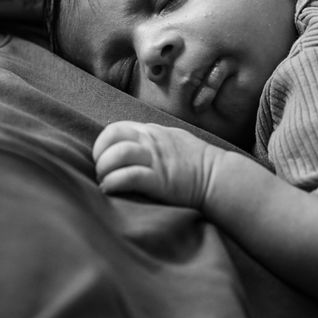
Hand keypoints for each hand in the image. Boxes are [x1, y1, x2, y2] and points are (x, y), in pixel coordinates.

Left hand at [92, 121, 221, 207]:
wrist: (218, 177)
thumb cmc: (195, 162)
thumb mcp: (171, 140)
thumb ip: (150, 140)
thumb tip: (128, 146)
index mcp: (151, 132)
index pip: (116, 128)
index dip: (102, 143)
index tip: (103, 158)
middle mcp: (151, 141)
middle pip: (111, 137)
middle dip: (100, 156)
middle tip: (102, 172)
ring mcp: (155, 160)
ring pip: (117, 155)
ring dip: (104, 170)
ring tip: (105, 182)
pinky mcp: (159, 180)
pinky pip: (128, 176)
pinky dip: (113, 183)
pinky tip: (110, 189)